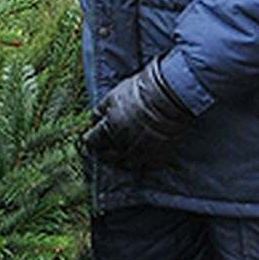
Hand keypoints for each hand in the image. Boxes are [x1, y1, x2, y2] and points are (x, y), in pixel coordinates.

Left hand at [83, 57, 194, 172]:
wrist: (169, 97)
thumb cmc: (139, 93)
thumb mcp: (112, 96)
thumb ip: (99, 111)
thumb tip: (94, 120)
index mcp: (108, 131)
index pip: (91, 142)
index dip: (89, 139)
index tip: (90, 137)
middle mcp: (122, 147)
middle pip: (106, 157)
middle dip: (102, 151)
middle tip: (103, 146)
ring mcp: (140, 155)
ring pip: (124, 165)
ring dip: (120, 159)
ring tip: (120, 152)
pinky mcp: (157, 159)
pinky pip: (144, 167)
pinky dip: (139, 162)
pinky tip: (138, 154)